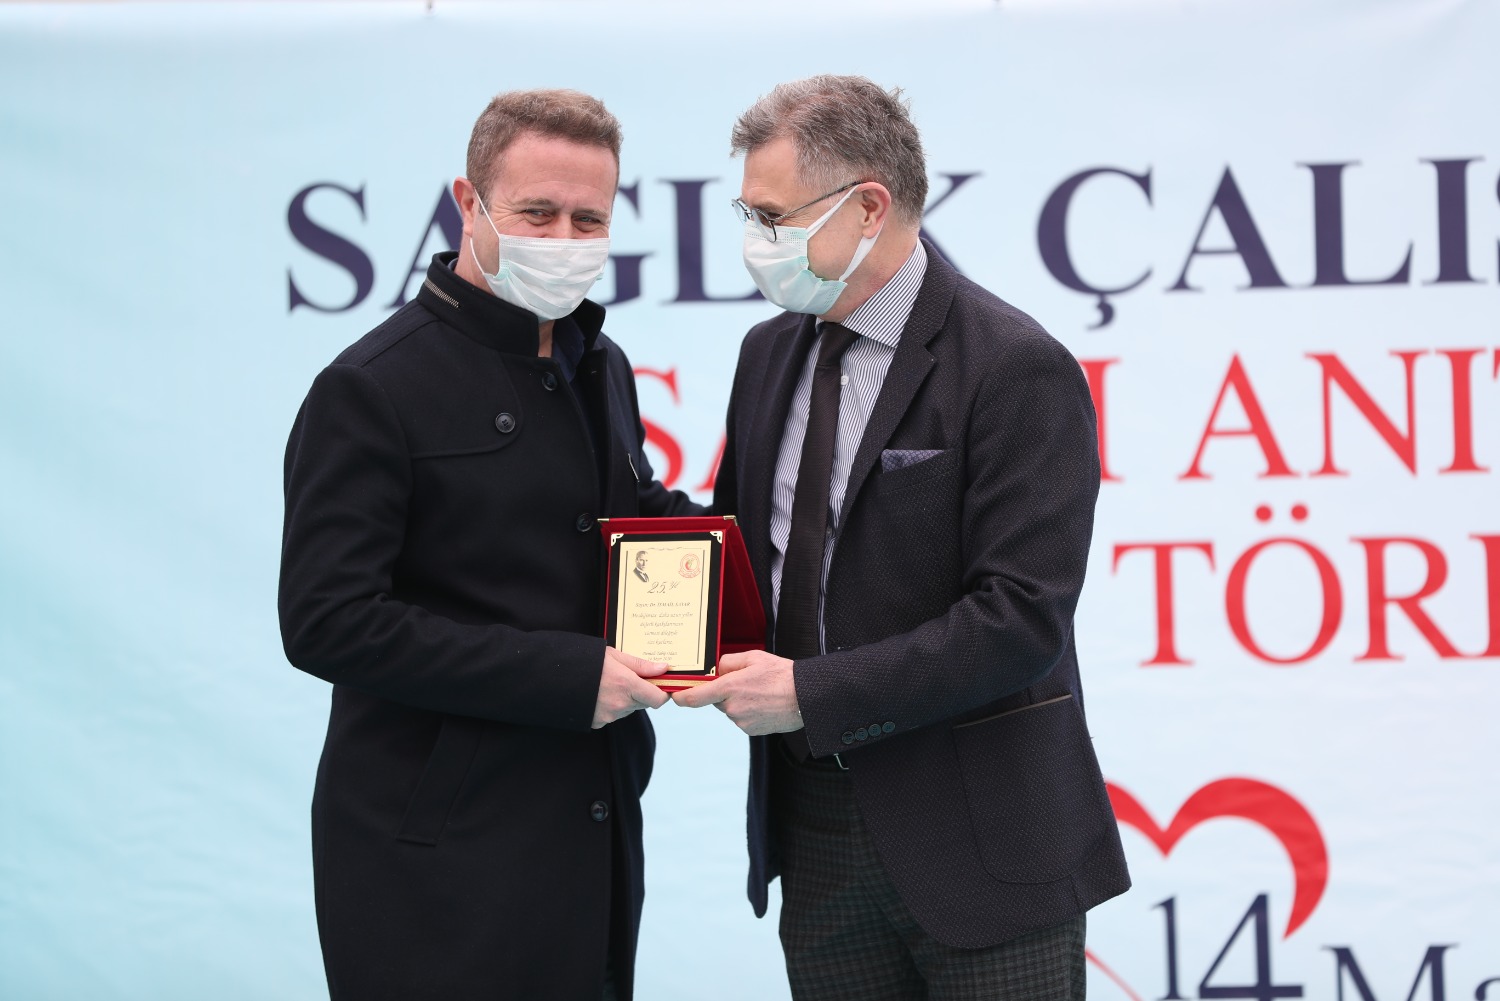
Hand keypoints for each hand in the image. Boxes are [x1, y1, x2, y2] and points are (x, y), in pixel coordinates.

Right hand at [592, 647, 670, 728]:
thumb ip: (641, 665)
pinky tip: (599, 694)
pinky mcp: (598, 722)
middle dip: (641, 692)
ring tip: (609, 684)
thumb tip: (663, 668)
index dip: (662, 693)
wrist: (555, 676)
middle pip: (643, 703)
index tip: (660, 684)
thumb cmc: (585, 661)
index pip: (658, 699)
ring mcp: (609, 715)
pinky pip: (613, 715)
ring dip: (625, 699)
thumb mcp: (614, 656)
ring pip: (628, 709)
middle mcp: (620, 703)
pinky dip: (611, 706)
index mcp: (627, 684)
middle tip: (628, 678)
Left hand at [671, 650, 800, 735]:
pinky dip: (749, 711)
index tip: (675, 695)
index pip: (694, 697)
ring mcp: (742, 722)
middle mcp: (732, 708)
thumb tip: (716, 671)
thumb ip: (728, 662)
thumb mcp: (753, 657)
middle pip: (716, 701)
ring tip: (761, 692)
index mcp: (729, 688)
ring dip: (738, 702)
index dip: (681, 697)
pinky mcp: (751, 730)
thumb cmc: (781, 674)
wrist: (806, 697)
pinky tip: (765, 703)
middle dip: (724, 692)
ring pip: (730, 710)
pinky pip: (742, 719)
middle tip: (745, 682)